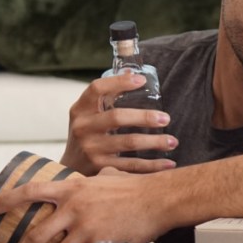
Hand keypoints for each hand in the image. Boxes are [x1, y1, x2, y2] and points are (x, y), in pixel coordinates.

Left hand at [0, 166, 172, 242]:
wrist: (157, 198)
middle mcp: (73, 209)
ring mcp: (86, 229)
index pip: (30, 191)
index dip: (6, 200)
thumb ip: (90, 182)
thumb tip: (91, 179)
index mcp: (70, 189)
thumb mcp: (105, 178)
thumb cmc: (135, 188)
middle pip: (37, 237)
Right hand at [62, 73, 178, 173]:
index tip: (142, 80)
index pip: (97, 89)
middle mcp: (83, 127)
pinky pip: (131, 166)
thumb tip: (134, 74)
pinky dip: (152, 166)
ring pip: (128, 142)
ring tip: (173, 141)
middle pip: (117, 117)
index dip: (119, 82)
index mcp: (80, 109)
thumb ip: (106, 98)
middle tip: (166, 118)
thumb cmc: (87, 134)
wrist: (70, 168)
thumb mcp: (88, 114)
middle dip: (145, 117)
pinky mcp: (100, 168)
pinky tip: (168, 163)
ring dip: (155, 142)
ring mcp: (91, 149)